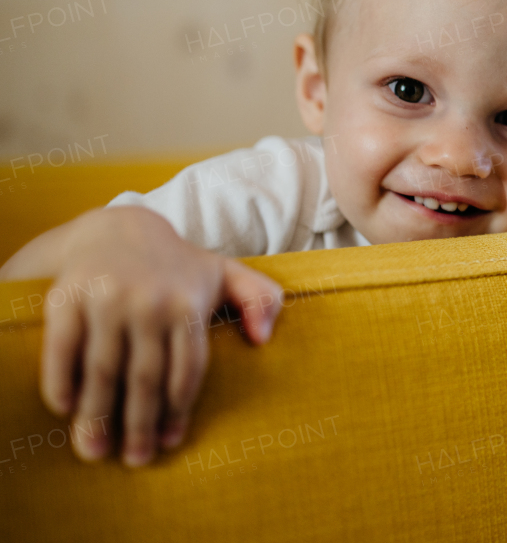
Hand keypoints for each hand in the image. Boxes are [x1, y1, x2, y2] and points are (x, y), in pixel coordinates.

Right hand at [9, 206, 281, 465]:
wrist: (117, 229)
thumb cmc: (177, 265)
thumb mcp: (225, 273)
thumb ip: (260, 298)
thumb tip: (263, 338)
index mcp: (188, 303)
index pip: (187, 369)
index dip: (178, 411)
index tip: (171, 442)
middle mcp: (150, 302)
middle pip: (145, 378)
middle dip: (140, 425)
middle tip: (136, 459)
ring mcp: (107, 299)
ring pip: (104, 370)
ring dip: (97, 417)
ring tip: (95, 452)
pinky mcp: (67, 297)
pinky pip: (63, 348)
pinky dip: (61, 381)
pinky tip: (65, 409)